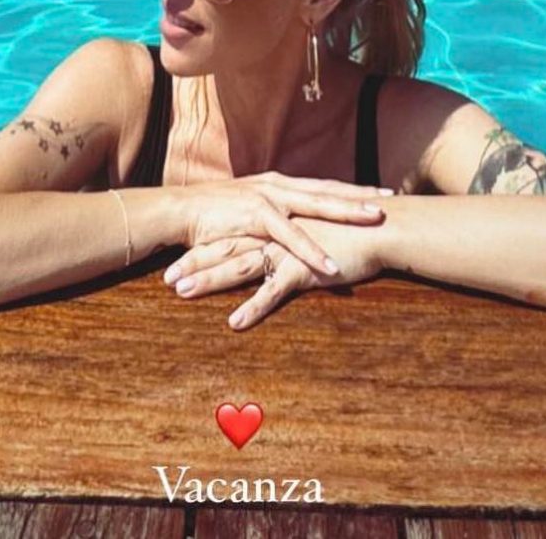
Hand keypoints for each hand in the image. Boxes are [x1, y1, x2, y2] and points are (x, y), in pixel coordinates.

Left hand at [164, 215, 388, 330]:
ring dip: (210, 280)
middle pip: (226, 247)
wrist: (380, 226)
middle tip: (165, 279)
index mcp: (274, 223)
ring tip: (182, 293)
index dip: (202, 249)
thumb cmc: (349, 231)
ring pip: (240, 264)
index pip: (230, 236)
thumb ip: (290, 235)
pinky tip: (234, 322)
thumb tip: (276, 247)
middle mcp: (274, 233)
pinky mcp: (305, 267)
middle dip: (194, 263)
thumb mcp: (312, 230)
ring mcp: (287, 249)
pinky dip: (253, 307)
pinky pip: (274, 290)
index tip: (174, 262)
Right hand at [175, 173, 391, 280]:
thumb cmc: (214, 215)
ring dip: (347, 215)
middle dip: (361, 196)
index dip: (353, 190)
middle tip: (391, 201)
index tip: (381, 193)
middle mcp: (279, 186)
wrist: (180, 210)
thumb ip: (273, 215)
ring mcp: (268, 198)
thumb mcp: (249, 211)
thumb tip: (293, 225)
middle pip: (328, 191)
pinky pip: (290, 237)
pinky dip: (311, 251)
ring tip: (374, 224)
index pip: (324, 186)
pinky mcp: (255, 217)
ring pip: (316, 207)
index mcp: (280, 184)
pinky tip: (330, 265)